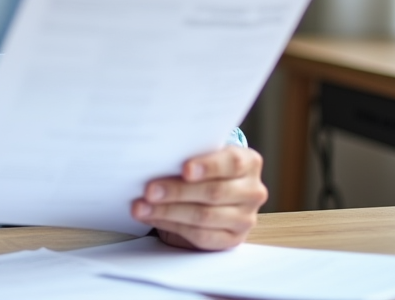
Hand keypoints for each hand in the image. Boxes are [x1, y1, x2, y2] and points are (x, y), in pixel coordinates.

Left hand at [131, 145, 267, 250]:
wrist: (215, 192)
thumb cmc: (204, 168)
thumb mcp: (203, 155)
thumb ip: (189, 154)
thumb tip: (155, 158)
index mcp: (249, 163)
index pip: (232, 163)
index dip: (208, 166)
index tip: (185, 169)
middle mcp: (252, 191)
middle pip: (214, 192)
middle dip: (177, 191)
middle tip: (150, 190)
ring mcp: (245, 218)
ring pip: (204, 217)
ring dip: (168, 212)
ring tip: (142, 207)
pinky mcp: (232, 239)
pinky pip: (201, 236)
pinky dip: (173, 226)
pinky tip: (153, 218)